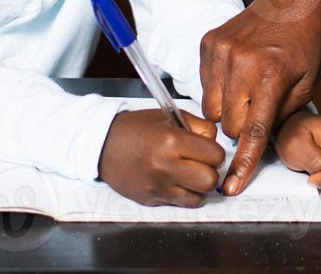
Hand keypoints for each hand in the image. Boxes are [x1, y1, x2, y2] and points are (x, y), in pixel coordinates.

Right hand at [98, 109, 225, 206]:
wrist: (104, 145)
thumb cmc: (137, 128)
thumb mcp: (169, 117)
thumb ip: (198, 127)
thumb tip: (216, 143)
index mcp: (171, 141)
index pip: (215, 155)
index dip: (214, 152)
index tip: (207, 149)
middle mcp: (165, 166)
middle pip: (210, 180)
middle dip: (210, 171)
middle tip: (201, 163)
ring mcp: (158, 186)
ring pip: (200, 197)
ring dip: (199, 186)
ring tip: (189, 173)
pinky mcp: (152, 199)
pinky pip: (182, 203)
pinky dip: (186, 195)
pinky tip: (178, 182)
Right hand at [200, 0, 320, 195]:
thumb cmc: (305, 41)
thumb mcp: (306, 83)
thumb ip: (281, 116)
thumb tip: (258, 142)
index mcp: (271, 75)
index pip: (252, 131)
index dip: (242, 163)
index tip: (231, 186)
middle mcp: (241, 63)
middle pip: (227, 124)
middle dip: (241, 125)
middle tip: (259, 107)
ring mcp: (220, 51)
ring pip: (210, 108)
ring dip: (227, 108)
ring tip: (247, 88)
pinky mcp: (208, 43)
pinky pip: (203, 83)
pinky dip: (218, 86)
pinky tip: (237, 71)